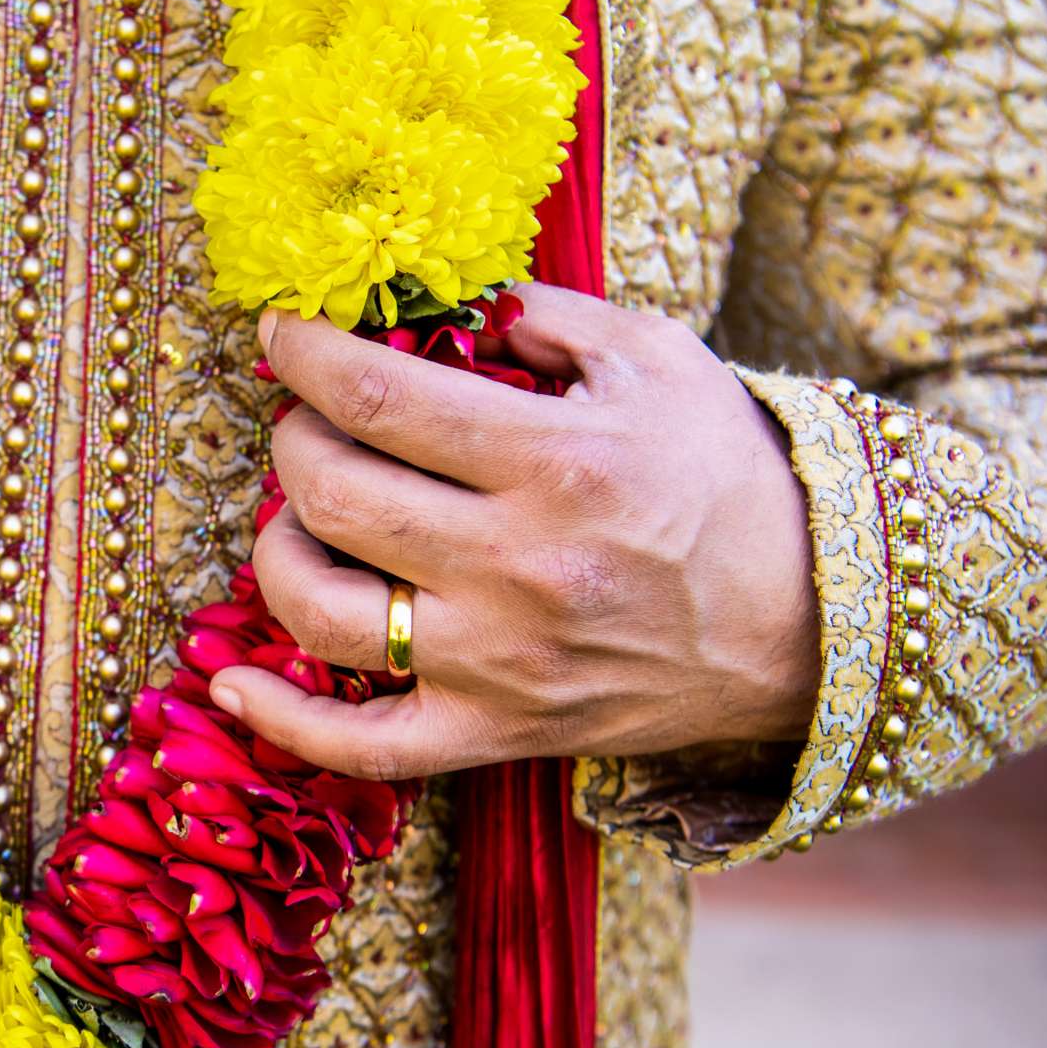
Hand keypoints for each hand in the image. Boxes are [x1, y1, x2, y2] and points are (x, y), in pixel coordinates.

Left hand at [211, 285, 819, 778]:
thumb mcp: (655, 361)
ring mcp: (500, 663)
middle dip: (294, 439)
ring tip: (299, 515)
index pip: (377, 397)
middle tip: (309, 420)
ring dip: (276, 548)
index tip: (280, 335)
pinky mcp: (498, 733)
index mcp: (556, 463)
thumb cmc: (726, 478)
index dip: (303, 357)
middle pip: (332, 494)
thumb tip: (447, 300)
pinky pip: (364, 747)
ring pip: (320, 612)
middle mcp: (518, 568)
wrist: (812, 620)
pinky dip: (284, 721)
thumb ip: (544, 314)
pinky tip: (233, 684)